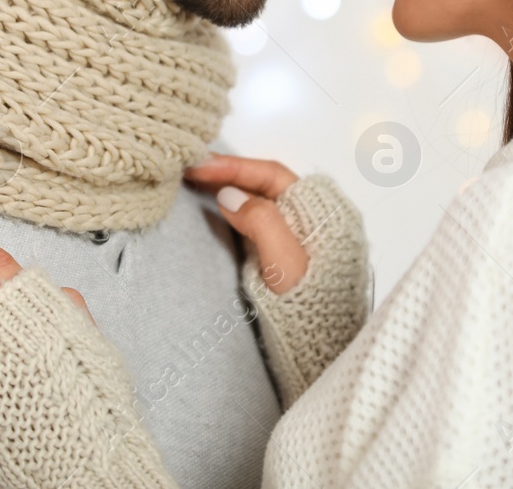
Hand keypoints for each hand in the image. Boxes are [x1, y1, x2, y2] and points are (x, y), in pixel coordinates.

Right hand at [183, 153, 306, 294]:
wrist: (320, 347)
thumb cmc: (308, 304)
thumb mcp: (285, 263)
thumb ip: (260, 222)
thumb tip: (228, 195)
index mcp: (319, 211)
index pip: (272, 175)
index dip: (234, 166)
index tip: (200, 165)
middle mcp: (309, 218)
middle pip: (265, 184)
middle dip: (229, 173)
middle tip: (192, 167)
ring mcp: (295, 236)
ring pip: (259, 201)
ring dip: (229, 189)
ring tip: (196, 181)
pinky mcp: (282, 255)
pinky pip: (256, 221)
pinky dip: (233, 209)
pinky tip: (214, 206)